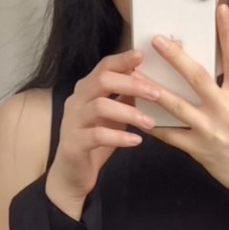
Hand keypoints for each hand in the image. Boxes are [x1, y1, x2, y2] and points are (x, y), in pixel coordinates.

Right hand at [45, 50, 161, 217]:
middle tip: (157, 93)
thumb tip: (149, 81)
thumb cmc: (95, 143)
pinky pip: (97, 136)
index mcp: (86, 90)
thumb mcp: (113, 117)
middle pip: (102, 81)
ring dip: (129, 113)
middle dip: (132, 84)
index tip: (143, 54)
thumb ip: (125, 99)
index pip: (103, 66)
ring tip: (150, 123)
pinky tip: (136, 141)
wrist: (71, 175)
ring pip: (101, 106)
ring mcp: (72, 122)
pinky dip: (119, 137)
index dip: (123, 59)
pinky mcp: (74, 144)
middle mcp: (76, 101)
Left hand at [144, 6, 228, 209]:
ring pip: (177, 106)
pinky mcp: (200, 151)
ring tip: (137, 77)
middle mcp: (227, 111)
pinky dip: (155, 125)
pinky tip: (140, 115)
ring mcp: (211, 131)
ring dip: (154, 90)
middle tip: (158, 41)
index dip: (228, 31)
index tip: (221, 9)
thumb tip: (208, 76)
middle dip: (175, 57)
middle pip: (198, 77)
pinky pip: (171, 135)